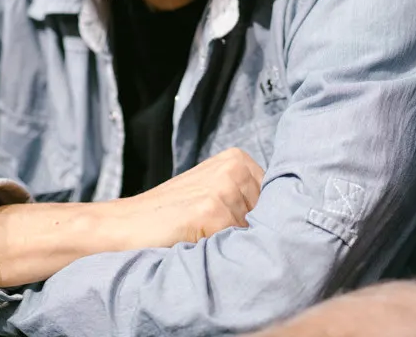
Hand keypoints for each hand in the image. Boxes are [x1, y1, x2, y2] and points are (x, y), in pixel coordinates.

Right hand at [111, 147, 264, 248]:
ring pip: (254, 233)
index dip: (268, 222)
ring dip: (238, 248)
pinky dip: (223, 256)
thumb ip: (245, 199)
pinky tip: (199, 248)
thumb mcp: (211, 193)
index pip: (278, 198)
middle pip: (271, 217)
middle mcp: (233, 168)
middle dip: (254, 236)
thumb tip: (290, 224)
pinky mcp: (210, 210)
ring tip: (207, 243)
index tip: (251, 234)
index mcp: (237, 159)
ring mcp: (222, 188)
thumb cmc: (171, 215)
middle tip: (220, 240)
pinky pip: (235, 245)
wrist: (125, 225)